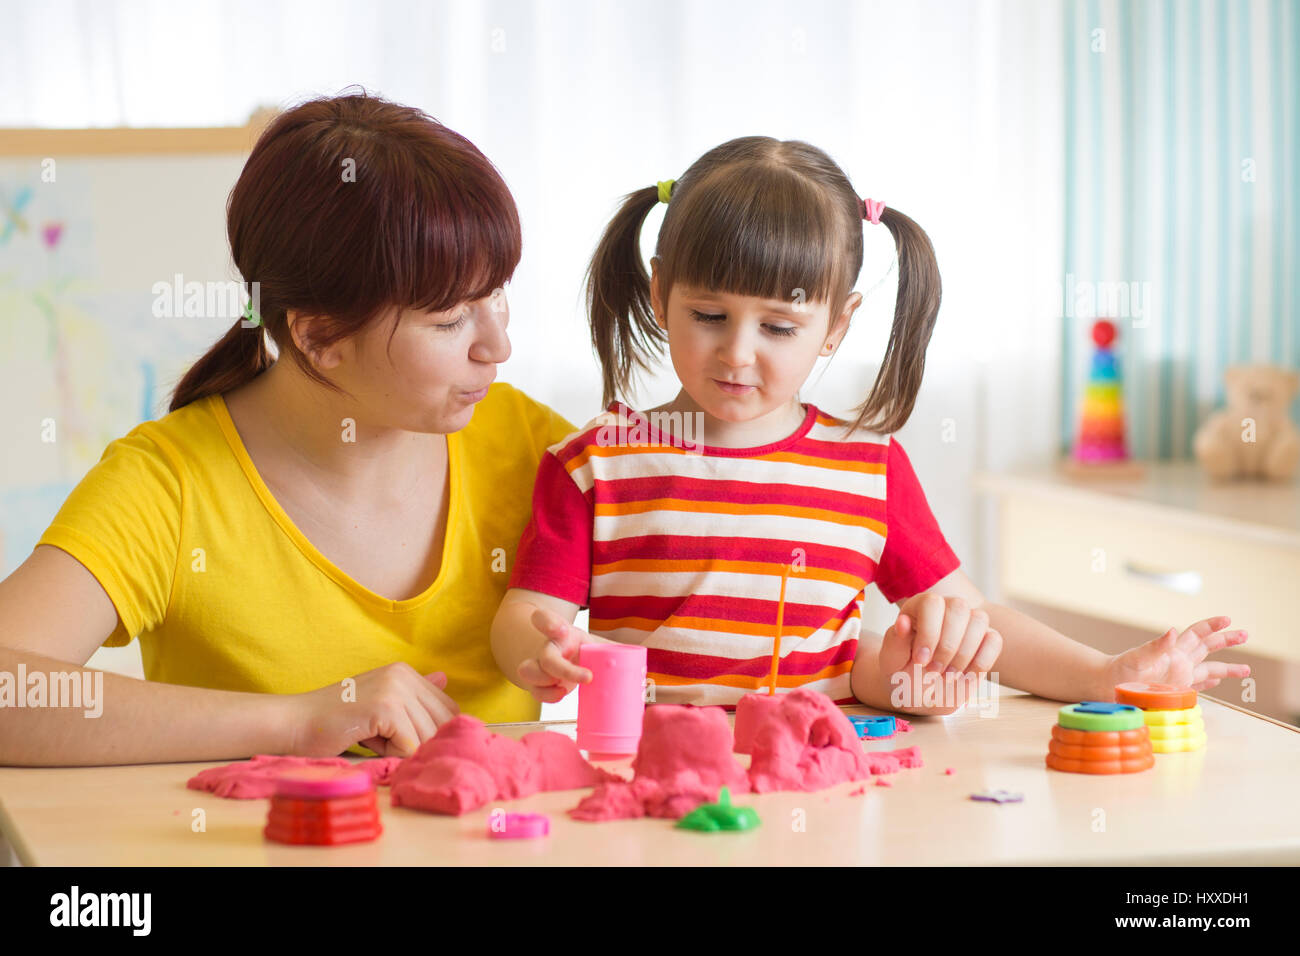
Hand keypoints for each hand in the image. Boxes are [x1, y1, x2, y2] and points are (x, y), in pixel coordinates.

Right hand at [285, 662, 458, 757]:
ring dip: (401, 749)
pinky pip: (410, 745)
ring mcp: (395, 688)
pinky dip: (390, 753)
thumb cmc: (335, 722)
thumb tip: (445, 678)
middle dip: (417, 742)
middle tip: (381, 737)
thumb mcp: (380, 704)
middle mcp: (403, 674)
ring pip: (427, 737)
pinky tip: (366, 739)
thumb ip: (412, 697)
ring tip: (371, 736)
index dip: (431, 732)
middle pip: (442, 723)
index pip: (448, 709)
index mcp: (405, 672)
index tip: (399, 737)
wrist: (294, 724)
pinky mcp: (386, 707)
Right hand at [517, 607, 610, 703]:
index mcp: (560, 632)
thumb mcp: (595, 643)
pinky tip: (561, 694)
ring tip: (566, 689)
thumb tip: (646, 662)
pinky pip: (535, 691)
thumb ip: (616, 650)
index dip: (548, 623)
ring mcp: (539, 666)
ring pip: (529, 671)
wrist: (559, 658)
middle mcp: (547, 647)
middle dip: (562, 668)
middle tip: (588, 677)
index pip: (543, 619)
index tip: (561, 630)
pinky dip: (547, 696)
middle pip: (544, 655)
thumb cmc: (581, 650)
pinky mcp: (537, 684)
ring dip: (548, 682)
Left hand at [871, 593, 1001, 713]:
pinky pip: (995, 640)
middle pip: (959, 607)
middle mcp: (946, 608)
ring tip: (947, 676)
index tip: (921, 661)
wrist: (919, 693)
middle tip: (934, 670)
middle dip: (948, 644)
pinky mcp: (985, 640)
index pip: (932, 603)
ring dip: (964, 653)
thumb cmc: (902, 673)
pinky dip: (982, 661)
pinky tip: (965, 677)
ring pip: (980, 620)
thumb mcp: (891, 661)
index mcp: (919, 607)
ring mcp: (968, 623)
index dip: (929, 632)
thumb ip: (895, 642)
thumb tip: (903, 622)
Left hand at [1105, 615, 1249, 692]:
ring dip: (1227, 669)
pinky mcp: (1176, 690)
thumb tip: (1171, 631)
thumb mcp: (1138, 657)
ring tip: (1247, 670)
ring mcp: (1179, 676)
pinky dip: (1210, 684)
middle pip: (1208, 647)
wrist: (1107, 686)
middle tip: (1245, 634)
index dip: (1212, 626)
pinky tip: (1219, 682)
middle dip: (1227, 640)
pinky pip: (1198, 686)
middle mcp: (1179, 661)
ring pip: (1210, 670)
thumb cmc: (1121, 670)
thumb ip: (1156, 646)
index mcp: (1172, 650)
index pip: (1197, 633)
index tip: (1228, 619)